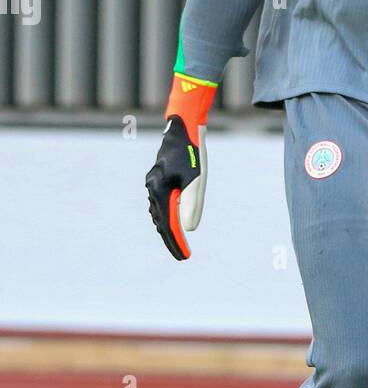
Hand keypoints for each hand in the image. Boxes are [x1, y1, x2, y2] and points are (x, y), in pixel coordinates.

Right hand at [145, 74, 216, 259]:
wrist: (182, 130)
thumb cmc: (191, 154)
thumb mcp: (196, 181)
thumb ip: (192, 205)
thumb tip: (189, 229)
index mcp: (161, 191)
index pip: (169, 224)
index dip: (177, 243)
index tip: (185, 257)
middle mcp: (152, 189)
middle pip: (161, 222)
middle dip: (171, 240)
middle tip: (182, 256)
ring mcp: (152, 184)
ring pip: (158, 214)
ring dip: (166, 229)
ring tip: (177, 244)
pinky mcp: (156, 180)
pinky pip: (159, 204)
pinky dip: (165, 217)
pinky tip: (171, 221)